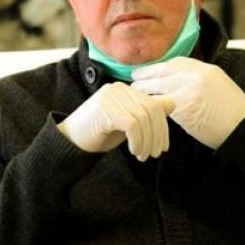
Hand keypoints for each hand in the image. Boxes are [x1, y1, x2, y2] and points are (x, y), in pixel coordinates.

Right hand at [58, 82, 174, 161]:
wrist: (71, 141)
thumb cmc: (101, 133)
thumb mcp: (129, 124)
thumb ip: (147, 114)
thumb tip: (172, 104)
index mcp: (126, 90)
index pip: (155, 104)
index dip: (163, 127)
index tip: (162, 147)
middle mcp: (119, 89)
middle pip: (152, 110)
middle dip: (157, 135)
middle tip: (155, 154)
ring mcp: (111, 97)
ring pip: (143, 119)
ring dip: (147, 142)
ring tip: (143, 156)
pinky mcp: (105, 109)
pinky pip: (132, 125)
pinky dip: (137, 141)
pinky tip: (134, 151)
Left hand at [132, 57, 244, 149]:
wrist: (244, 130)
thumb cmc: (233, 113)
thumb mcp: (220, 86)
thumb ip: (199, 80)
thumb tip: (179, 81)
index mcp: (207, 69)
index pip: (176, 62)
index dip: (159, 67)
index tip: (148, 70)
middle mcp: (198, 76)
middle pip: (163, 71)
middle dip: (146, 75)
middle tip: (133, 79)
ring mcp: (190, 91)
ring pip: (158, 87)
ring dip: (143, 91)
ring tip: (134, 94)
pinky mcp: (184, 108)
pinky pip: (161, 105)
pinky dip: (151, 106)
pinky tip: (143, 108)